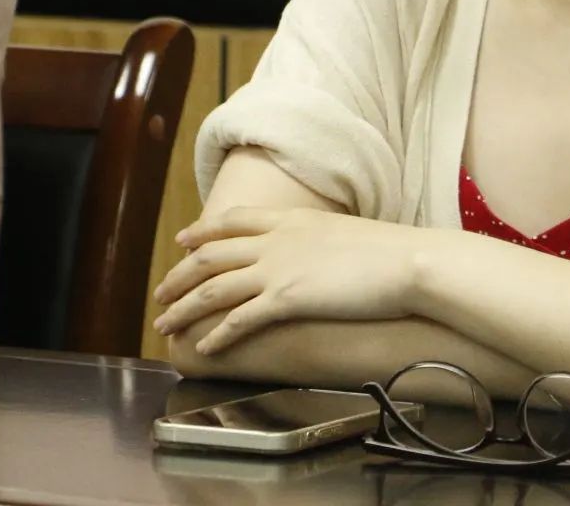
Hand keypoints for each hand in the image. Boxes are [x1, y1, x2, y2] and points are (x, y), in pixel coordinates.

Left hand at [151, 207, 432, 353]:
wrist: (409, 261)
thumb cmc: (390, 252)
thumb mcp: (346, 231)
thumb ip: (320, 239)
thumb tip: (317, 251)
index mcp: (292, 219)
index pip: (234, 221)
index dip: (203, 232)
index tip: (184, 240)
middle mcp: (277, 240)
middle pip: (211, 255)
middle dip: (179, 276)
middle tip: (160, 293)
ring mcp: (279, 268)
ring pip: (213, 288)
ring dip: (183, 308)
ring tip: (165, 326)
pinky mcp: (287, 298)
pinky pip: (239, 319)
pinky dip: (216, 335)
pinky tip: (205, 348)